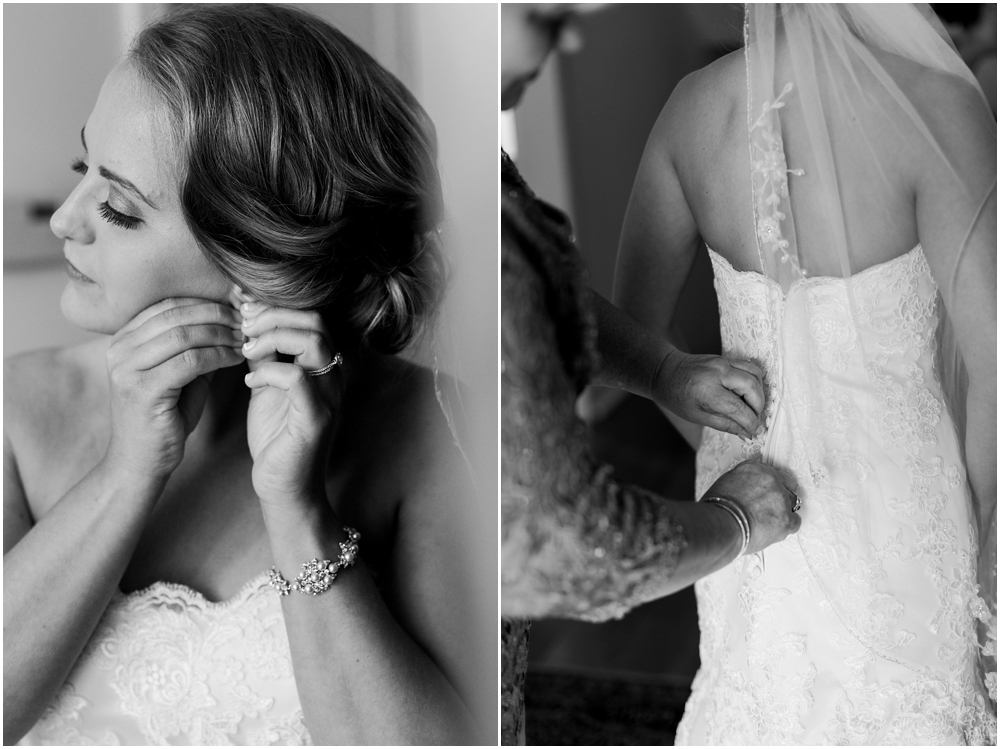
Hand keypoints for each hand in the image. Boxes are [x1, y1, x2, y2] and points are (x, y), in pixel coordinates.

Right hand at [104, 298, 245, 479]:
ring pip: (183, 335)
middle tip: (246, 320)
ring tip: (244, 339)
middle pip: (175, 315)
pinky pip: (190, 361)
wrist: (141, 462)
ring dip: (221, 335)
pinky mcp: (143, 390)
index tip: (236, 307)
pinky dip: (218, 356)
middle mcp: (118, 349)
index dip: (206, 303)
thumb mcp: (181, 374)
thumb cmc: (165, 417)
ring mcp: (127, 369)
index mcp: (124, 340)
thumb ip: (198, 347)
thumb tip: (231, 319)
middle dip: (216, 314)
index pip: (168, 305)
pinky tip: (236, 358)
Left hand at [239, 300, 342, 507]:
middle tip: (242, 326)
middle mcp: (332, 376)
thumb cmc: (275, 437)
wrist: (283, 487)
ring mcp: (328, 397)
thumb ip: (263, 354)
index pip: (310, 315)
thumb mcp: (266, 385)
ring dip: (272, 337)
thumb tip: (245, 318)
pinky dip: (269, 372)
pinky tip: (249, 382)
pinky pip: (297, 379)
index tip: (242, 308)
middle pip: (315, 320)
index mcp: (322, 365)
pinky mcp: (316, 418)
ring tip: (246, 350)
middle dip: (272, 315)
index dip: (275, 305)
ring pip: (311, 342)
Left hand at [653, 351, 764, 439]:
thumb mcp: (697, 416)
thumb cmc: (676, 396)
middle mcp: (718, 372)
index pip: (739, 408)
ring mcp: (723, 362)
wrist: (664, 371)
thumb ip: (725, 424)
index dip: (750, 422)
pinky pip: (749, 367)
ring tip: (750, 406)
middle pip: (752, 387)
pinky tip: (746, 393)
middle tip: (752, 418)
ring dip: (758, 393)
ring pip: (755, 374)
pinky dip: (754, 381)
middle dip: (758, 406)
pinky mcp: (725, 358)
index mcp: (707, 390)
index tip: (754, 431)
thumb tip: (747, 433)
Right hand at [704, 460, 800, 554]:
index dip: (768, 487)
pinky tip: (773, 531)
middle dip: (777, 498)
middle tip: (766, 509)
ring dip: (782, 512)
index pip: (770, 473)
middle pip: (784, 487)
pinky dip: (786, 527)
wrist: (720, 525)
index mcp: (754, 468)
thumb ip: (742, 482)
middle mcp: (771, 479)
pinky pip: (795, 521)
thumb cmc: (716, 508)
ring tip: (767, 522)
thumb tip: (747, 490)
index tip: (765, 495)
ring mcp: (781, 498)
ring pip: (791, 504)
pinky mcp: (787, 518)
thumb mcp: (726, 484)